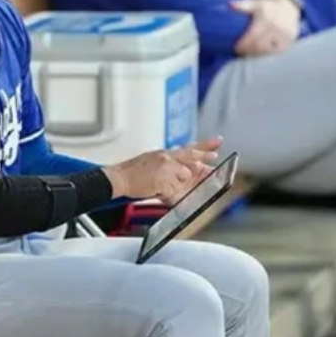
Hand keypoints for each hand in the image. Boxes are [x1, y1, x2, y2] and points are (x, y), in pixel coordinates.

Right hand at [103, 137, 222, 203]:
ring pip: (184, 175)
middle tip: (214, 157)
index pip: (189, 148)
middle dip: (203, 157)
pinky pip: (173, 189)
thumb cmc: (133, 173)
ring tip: (158, 184)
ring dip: (176, 184)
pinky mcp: (162, 178)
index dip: (204, 146)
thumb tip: (185, 175)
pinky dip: (167, 193)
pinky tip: (156, 190)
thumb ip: (169, 167)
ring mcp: (165, 166)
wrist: (118, 178)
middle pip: (192, 155)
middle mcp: (167, 157)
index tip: (217, 143)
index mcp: (165, 154)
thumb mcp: (152, 163)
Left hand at [232, 0, 300, 55]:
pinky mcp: (290, 40)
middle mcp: (276, 27)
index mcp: (266, 18)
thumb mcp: (256, 2)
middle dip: (248, 50)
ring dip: (257, 54)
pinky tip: (260, 53)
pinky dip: (267, 53)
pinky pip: (277, 51)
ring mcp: (284, 34)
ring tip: (249, 53)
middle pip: (259, 45)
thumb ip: (243, 5)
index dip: (243, 45)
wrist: (291, 5)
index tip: (236, 48)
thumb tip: (230, 5)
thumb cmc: (269, 5)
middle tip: (241, 52)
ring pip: (267, 50)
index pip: (252, 36)